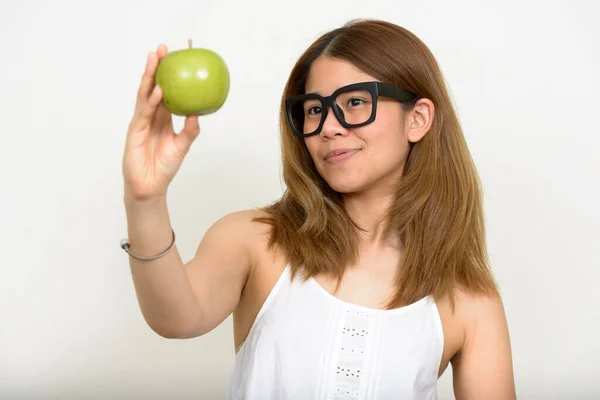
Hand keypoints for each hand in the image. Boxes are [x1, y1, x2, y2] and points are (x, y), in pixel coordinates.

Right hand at [122, 44, 200, 201]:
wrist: (150, 186)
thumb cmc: (165, 167)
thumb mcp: (182, 146)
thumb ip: (190, 131)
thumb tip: (198, 113)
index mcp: (162, 118)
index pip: (166, 91)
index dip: (168, 75)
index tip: (175, 58)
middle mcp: (150, 116)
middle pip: (152, 86)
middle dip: (155, 67)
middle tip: (162, 48)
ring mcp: (141, 122)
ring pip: (145, 94)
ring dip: (149, 76)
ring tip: (154, 59)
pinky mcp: (134, 131)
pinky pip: (144, 113)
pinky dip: (151, 101)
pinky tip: (158, 90)